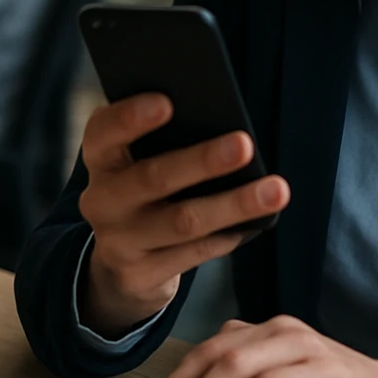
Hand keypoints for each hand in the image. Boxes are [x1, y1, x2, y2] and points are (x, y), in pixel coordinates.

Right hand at [77, 93, 290, 336]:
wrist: (120, 265)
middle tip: (244, 144)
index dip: (131, 117)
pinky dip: (227, 237)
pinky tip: (254, 224)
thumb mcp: (137, 162)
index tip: (167, 102)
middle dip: (202, 161)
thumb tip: (222, 126)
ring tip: (275, 190)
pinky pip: (193, 254)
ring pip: (183, 221)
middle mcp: (102, 200)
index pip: (105, 132)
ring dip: (233, 204)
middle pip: (153, 177)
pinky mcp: (140, 275)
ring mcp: (119, 241)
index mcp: (101, 159)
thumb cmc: (144, 190)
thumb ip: (162, 141)